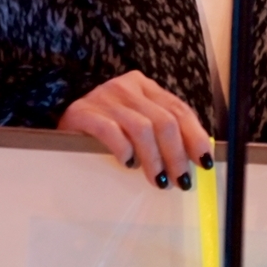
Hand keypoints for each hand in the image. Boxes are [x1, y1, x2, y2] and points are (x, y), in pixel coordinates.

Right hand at [58, 70, 213, 190]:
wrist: (62, 119)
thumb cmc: (105, 126)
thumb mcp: (136, 121)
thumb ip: (160, 131)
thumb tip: (192, 160)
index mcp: (144, 87)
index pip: (178, 109)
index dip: (195, 136)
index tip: (204, 161)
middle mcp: (126, 88)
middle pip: (164, 121)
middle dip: (177, 154)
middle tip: (181, 180)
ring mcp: (104, 98)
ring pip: (142, 128)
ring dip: (154, 159)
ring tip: (158, 180)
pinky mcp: (83, 113)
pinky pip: (110, 131)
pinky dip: (124, 149)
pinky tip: (128, 164)